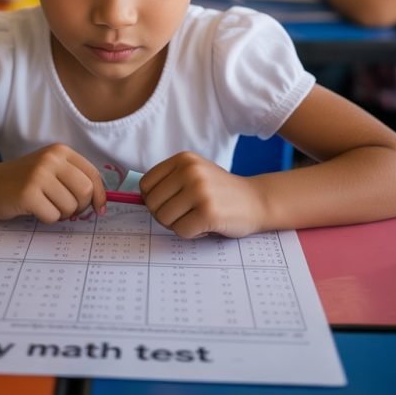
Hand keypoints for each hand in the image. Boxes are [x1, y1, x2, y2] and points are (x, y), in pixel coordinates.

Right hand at [0, 143, 106, 221]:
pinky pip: (52, 216)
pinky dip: (47, 219)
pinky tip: (35, 210)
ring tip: (47, 206)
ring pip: (70, 206)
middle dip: (80, 207)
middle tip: (68, 211)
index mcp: (61, 151)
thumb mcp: (51, 169)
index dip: (100, 195)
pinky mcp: (28, 193)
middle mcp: (51, 159)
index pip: (92, 174)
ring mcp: (39, 175)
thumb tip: (100, 203)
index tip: (99, 209)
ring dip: (61, 214)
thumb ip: (74, 179)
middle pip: (85, 191)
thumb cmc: (24, 180)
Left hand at [140, 151, 265, 238]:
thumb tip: (139, 199)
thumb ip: (169, 182)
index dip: (153, 200)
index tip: (170, 204)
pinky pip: (181, 231)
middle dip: (165, 215)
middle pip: (152, 204)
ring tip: (197, 217)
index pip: (146, 184)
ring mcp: (199, 191)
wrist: (256, 200)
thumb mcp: (194, 174)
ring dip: (178, 225)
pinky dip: (192, 234)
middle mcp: (190, 171)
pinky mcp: (208, 212)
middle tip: (186, 214)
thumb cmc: (219, 192)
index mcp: (183, 159)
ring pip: (164, 219)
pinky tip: (207, 225)